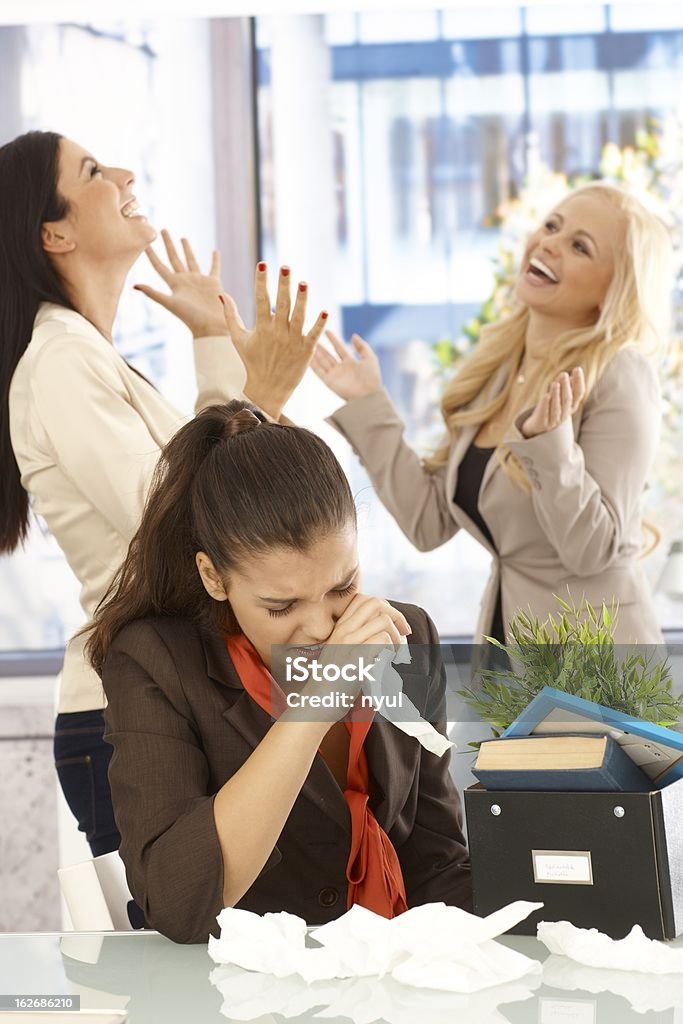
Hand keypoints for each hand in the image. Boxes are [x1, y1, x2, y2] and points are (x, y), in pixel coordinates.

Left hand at [134, 230, 226, 337]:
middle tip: (163, 230)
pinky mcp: (213, 282)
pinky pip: (214, 268)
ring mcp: (199, 281)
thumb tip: (134, 285)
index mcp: (174, 284)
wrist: (211, 325)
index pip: (160, 266)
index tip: (145, 242)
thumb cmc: (190, 317)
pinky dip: (216, 260)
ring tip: (183, 238)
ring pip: (191, 260)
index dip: (152, 254)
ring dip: (187, 249)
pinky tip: (215, 251)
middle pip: (174, 258)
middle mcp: (185, 281)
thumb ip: (153, 293)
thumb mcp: (170, 303)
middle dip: (168, 244)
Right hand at [220, 263, 327, 420]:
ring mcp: (292, 341)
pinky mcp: (306, 351)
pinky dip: (319, 324)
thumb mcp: (238, 339)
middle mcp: (277, 332)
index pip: (261, 300)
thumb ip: (231, 316)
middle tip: (286, 267)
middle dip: (283, 286)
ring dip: (302, 300)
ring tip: (304, 283)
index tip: (262, 264)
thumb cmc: (252, 362)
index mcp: (262, 328)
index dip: (261, 282)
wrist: (267, 389)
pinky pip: (314, 335)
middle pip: (281, 305)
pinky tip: (324, 311)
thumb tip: (222, 295)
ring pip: (299, 317)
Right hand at [287, 594, 410, 726]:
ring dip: (397, 636)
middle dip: (396, 616)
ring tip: (396, 654)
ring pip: (383, 621)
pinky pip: (382, 640)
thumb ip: (358, 640)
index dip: (385, 608)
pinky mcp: (355, 658)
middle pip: (376, 603)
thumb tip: (387, 633)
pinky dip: (391, 650)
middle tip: (404, 634)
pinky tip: (388, 663)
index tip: (395, 626)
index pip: (364, 599)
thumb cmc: (333, 682)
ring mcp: (348, 643)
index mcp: (340, 627)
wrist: (317, 703)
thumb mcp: (341, 653)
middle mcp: (343, 630)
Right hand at [311, 330, 382, 400]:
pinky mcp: (329, 382)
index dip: (333, 339)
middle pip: (328, 355)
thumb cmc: (371, 378)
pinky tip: (306, 356)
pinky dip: (312, 364)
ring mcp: (334, 375)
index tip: (326, 331)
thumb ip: (362, 346)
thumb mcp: (370, 358)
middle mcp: (341, 369)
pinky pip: (319, 371)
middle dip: (320, 346)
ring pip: (322, 361)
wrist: (368, 396)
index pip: (339, 348)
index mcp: (351, 363)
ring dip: (314, 353)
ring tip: (306, 343)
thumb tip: (353, 335)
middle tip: (311, 336)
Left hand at [521, 367, 584, 437]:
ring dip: (556, 395)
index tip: (577, 369)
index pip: (579, 394)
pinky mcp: (543, 424)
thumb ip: (567, 387)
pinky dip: (546, 405)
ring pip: (557, 408)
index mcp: (572, 406)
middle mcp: (565, 414)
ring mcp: (555, 421)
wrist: (537, 428)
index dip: (579, 382)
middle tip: (563, 374)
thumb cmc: (551, 409)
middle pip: (567, 400)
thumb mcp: (560, 397)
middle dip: (566, 386)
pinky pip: (545, 414)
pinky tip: (546, 396)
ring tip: (555, 383)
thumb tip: (574, 373)